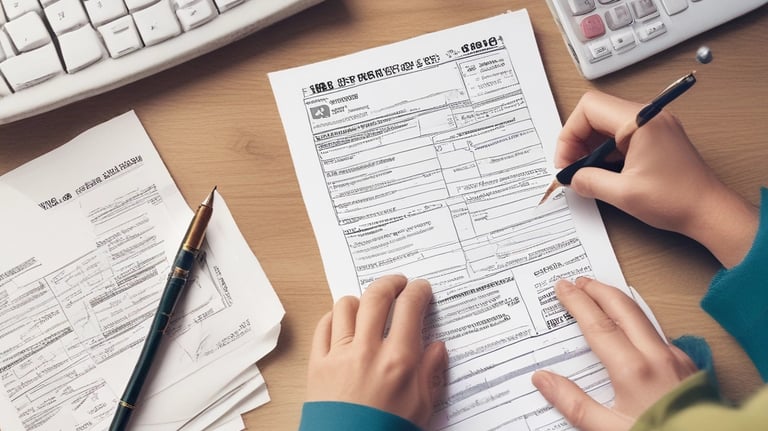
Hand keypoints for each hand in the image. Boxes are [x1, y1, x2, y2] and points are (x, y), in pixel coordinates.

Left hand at [306, 274, 447, 428]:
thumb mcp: (421, 407)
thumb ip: (430, 372)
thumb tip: (438, 347)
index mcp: (398, 360)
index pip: (410, 308)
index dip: (418, 291)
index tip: (421, 289)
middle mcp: (368, 350)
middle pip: (377, 296)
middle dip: (390, 283)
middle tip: (398, 283)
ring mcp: (339, 355)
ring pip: (346, 306)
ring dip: (360, 300)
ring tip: (369, 305)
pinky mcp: (317, 364)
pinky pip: (323, 326)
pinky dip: (334, 317)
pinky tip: (343, 322)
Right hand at [532, 278, 697, 430]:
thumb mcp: (608, 430)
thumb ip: (574, 403)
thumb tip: (544, 379)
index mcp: (633, 369)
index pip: (598, 324)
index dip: (577, 302)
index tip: (563, 288)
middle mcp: (657, 356)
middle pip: (623, 309)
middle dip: (599, 290)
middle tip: (580, 281)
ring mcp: (676, 358)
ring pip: (643, 317)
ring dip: (619, 302)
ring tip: (601, 295)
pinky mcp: (688, 366)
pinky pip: (658, 333)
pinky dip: (638, 321)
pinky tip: (630, 327)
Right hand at [556, 91, 757, 267]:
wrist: (710, 211)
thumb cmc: (678, 199)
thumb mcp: (623, 194)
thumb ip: (589, 181)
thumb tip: (572, 177)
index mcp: (641, 121)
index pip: (589, 108)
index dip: (570, 133)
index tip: (566, 160)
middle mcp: (649, 116)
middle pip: (596, 112)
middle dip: (577, 140)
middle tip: (572, 167)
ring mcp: (654, 125)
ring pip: (607, 123)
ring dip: (590, 146)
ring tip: (586, 172)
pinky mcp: (656, 137)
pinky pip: (621, 134)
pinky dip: (606, 150)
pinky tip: (602, 171)